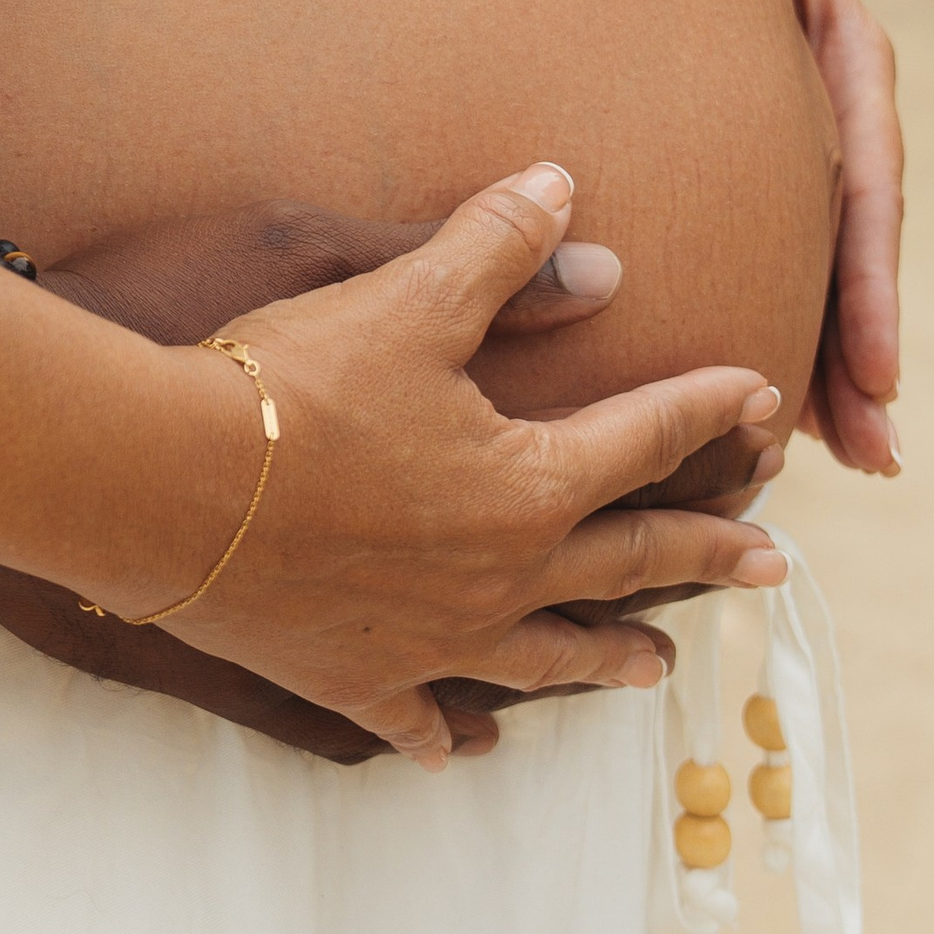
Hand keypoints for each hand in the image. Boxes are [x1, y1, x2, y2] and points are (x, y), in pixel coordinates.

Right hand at [68, 165, 787, 767]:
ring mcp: (432, 639)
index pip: (647, 440)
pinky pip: (417, 716)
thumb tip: (565, 189)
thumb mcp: (402, 293)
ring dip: (609, 657)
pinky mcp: (353, 675)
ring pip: (548, 655)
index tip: (760, 401)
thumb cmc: (286, 387)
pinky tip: (461, 744)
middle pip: (630, 564)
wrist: (162, 485)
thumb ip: (495, 247)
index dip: (708, 413)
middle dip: (707, 555)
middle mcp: (503, 576)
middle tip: (771, 563)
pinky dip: (446, 730)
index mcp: (531, 483)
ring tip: (655, 667)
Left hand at [717, 0, 901, 474]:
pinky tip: (795, 406)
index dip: (867, 281)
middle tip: (866, 446)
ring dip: (838, 359)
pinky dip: (796, 321)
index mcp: (842, 53)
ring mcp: (803, 136)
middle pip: (856, 243)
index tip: (869, 370)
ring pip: (824, 259)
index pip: (864, 180)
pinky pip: (782, 248)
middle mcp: (836, 106)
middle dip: (861, 348)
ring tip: (848, 452)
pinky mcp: (762, 159)